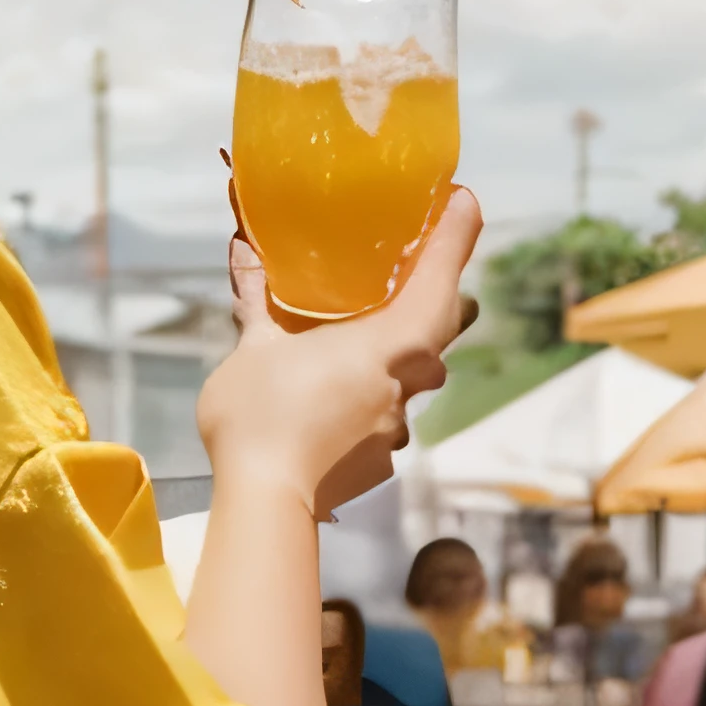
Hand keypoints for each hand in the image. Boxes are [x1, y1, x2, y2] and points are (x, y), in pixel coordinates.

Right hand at [197, 191, 480, 515]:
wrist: (265, 504)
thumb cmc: (263, 415)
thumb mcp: (253, 347)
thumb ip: (256, 299)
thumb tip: (242, 249)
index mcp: (393, 342)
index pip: (442, 276)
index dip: (456, 234)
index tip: (463, 201)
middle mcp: (410, 381)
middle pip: (441, 327)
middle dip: (433, 300)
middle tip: (407, 274)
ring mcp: (398, 424)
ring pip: (409, 374)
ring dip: (386, 354)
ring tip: (347, 341)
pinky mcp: (380, 457)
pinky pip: (382, 411)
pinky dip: (362, 395)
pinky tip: (327, 396)